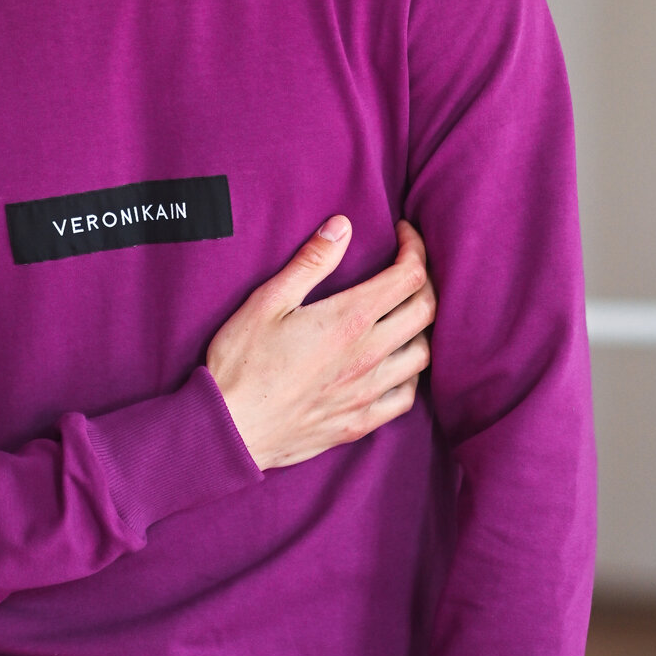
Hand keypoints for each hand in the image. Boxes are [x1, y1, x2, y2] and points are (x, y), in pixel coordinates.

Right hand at [205, 218, 434, 470]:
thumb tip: (343, 226)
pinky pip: (406, 397)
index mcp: (349, 320)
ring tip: (405, 313)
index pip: (409, 277)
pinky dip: (410, 374)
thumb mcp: (267, 302)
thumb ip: (311, 262)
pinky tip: (395, 364)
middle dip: (425, 281)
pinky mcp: (360, 423)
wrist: (229, 430)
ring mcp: (368, 393)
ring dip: (422, 328)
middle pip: (426, 312)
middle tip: (407, 268)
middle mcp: (368, 356)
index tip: (403, 235)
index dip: (415, 250)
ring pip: (423, 355)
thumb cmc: (241, 363)